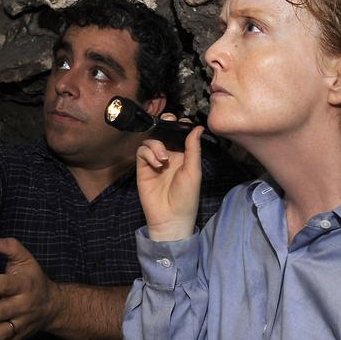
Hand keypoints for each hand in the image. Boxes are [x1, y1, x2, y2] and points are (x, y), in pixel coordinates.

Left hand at [0, 237, 53, 339]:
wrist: (55, 307)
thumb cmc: (34, 280)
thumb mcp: (27, 261)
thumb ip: (11, 248)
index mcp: (25, 286)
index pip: (6, 286)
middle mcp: (23, 307)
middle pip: (2, 312)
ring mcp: (21, 325)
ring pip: (2, 333)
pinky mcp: (17, 338)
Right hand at [136, 119, 203, 239]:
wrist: (170, 217)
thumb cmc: (186, 196)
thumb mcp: (194, 171)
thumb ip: (193, 148)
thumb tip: (198, 127)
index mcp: (183, 155)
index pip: (179, 134)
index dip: (179, 125)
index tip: (181, 122)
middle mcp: (169, 156)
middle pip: (163, 133)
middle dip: (164, 125)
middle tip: (167, 123)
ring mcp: (154, 161)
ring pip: (151, 140)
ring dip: (156, 145)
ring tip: (163, 159)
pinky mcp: (142, 168)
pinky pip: (142, 152)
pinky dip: (148, 153)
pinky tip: (156, 164)